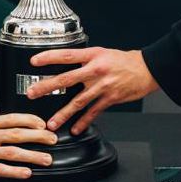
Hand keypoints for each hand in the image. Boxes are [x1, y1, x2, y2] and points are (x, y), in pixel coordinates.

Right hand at [0, 109, 55, 180]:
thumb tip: (0, 109)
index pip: (12, 118)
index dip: (30, 120)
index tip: (43, 123)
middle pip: (17, 134)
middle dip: (38, 136)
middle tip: (52, 139)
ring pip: (12, 152)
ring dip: (32, 156)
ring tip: (46, 159)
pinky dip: (14, 172)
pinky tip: (26, 173)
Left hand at [26, 48, 159, 134]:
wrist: (147, 69)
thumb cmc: (124, 60)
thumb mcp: (102, 53)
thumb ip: (85, 60)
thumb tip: (66, 64)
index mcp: (93, 55)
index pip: (67, 55)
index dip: (50, 57)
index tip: (34, 61)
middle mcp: (96, 70)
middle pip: (67, 78)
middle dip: (47, 87)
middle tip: (32, 93)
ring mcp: (103, 86)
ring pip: (79, 101)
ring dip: (63, 113)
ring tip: (51, 122)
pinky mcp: (110, 99)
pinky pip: (94, 112)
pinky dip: (84, 122)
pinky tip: (75, 128)